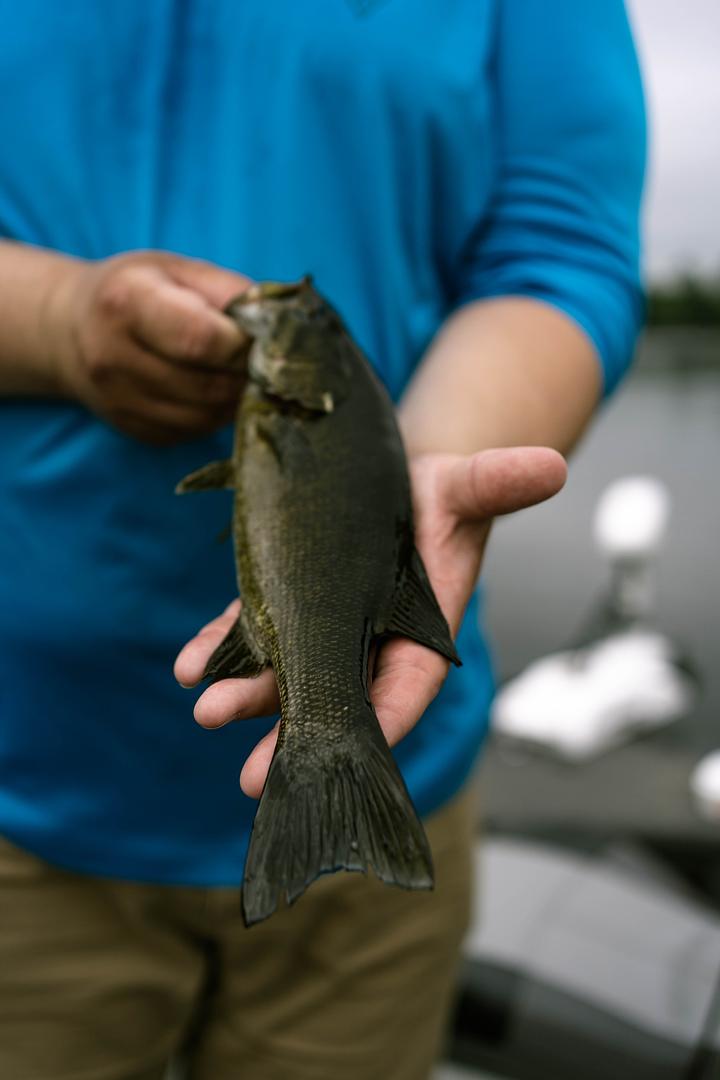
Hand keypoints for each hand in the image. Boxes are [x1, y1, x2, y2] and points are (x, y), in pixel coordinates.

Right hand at [49, 250, 250, 443]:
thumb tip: (279, 325)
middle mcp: (113, 358)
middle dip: (246, 374)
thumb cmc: (138, 290)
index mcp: (126, 303)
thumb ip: (230, 291)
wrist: (72, 330)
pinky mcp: (136, 432)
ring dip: (236, 399)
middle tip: (259, 358)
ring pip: (207, 417)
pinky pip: (196, 433)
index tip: (258, 335)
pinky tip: (213, 390)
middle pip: (209, 385)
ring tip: (238, 372)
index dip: (242, 343)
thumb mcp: (178, 269)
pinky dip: (216, 415)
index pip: (200, 339)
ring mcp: (120, 402)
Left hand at [174, 446, 566, 796]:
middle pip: (332, 699)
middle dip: (292, 733)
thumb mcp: (468, 487)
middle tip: (254, 775)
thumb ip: (499, 484)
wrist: (398, 481)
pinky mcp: (283, 605)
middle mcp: (368, 645)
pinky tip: (189, 664)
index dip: (379, 722)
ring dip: (247, 694)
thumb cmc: (442, 494)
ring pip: (282, 674)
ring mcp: (321, 631)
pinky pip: (250, 633)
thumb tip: (552, 465)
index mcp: (422, 634)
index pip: (405, 690)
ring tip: (207, 708)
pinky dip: (221, 649)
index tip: (349, 752)